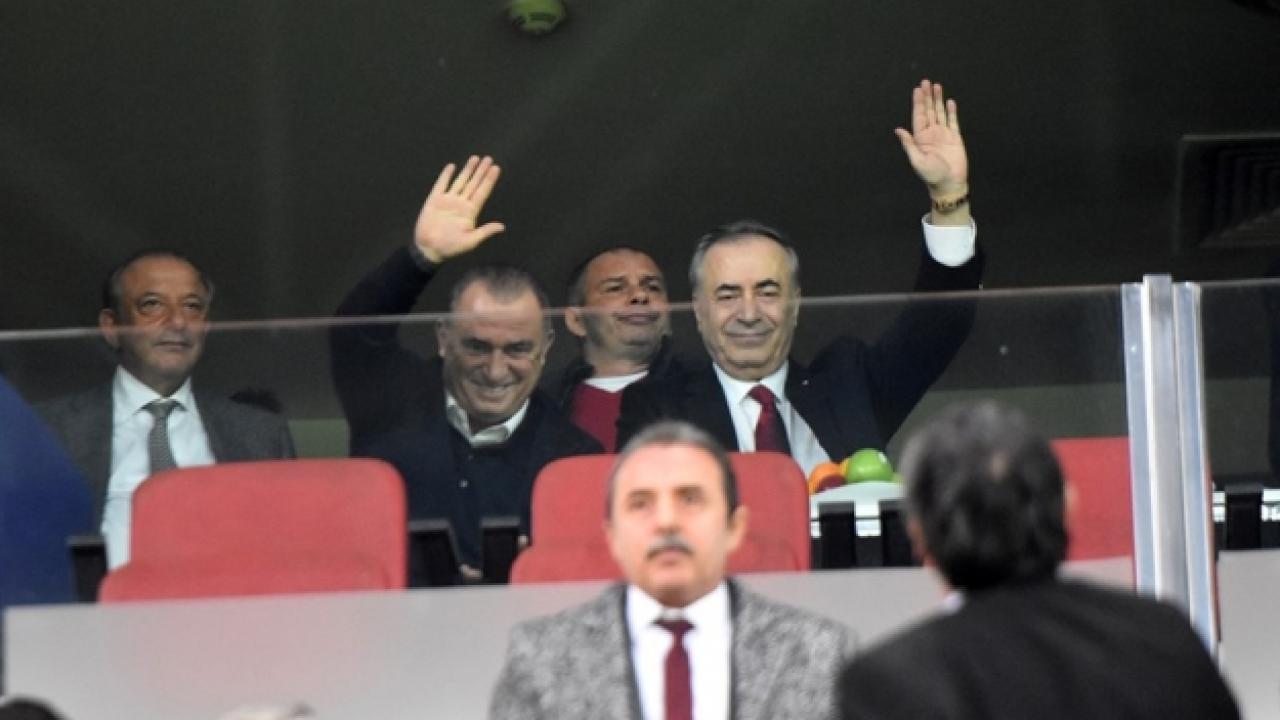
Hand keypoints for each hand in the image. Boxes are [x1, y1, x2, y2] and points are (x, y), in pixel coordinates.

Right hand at [413, 155, 505, 262]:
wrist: (429, 249)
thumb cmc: (451, 248)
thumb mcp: (471, 241)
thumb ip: (485, 231)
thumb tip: (502, 227)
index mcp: (470, 212)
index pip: (482, 192)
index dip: (489, 181)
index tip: (496, 168)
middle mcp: (461, 204)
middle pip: (473, 184)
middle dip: (481, 171)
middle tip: (489, 159)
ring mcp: (448, 201)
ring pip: (460, 182)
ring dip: (467, 170)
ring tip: (475, 159)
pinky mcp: (434, 200)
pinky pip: (441, 185)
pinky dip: (446, 176)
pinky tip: (452, 166)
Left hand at [894, 80, 967, 195]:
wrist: (949, 184)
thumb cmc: (932, 175)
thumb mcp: (917, 160)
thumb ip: (909, 144)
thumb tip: (898, 130)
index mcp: (920, 138)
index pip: (919, 116)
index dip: (918, 102)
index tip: (917, 90)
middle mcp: (931, 134)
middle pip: (929, 111)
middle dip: (927, 97)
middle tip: (926, 82)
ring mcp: (943, 135)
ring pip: (940, 113)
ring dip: (938, 100)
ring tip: (937, 86)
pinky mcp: (955, 138)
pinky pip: (953, 122)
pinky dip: (951, 112)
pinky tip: (949, 102)